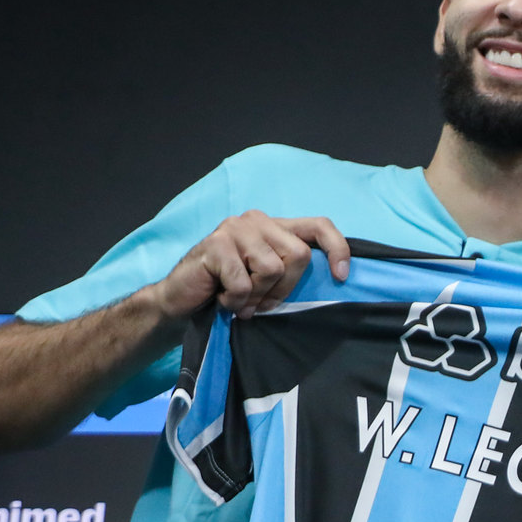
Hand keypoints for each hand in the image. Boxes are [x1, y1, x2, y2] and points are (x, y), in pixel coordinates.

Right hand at [145, 211, 349, 321]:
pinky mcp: (216, 244)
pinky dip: (235, 301)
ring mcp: (236, 228)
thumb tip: (335, 278)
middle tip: (260, 302)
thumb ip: (291, 270)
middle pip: (300, 255)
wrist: (180, 299)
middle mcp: (257, 220)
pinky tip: (222, 297)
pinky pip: (244, 283)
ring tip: (238, 299)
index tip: (341, 277)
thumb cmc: (227, 291)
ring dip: (257, 296)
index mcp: (274, 226)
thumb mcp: (266, 279)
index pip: (319, 225)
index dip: (337, 249)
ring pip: (273, 269)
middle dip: (284, 288)